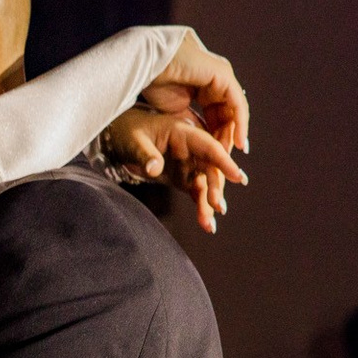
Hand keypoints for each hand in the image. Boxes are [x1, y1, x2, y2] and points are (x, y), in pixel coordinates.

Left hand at [102, 105, 248, 233]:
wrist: (119, 138)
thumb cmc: (127, 132)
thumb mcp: (134, 141)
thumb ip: (146, 154)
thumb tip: (155, 168)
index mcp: (184, 133)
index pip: (209, 147)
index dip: (224, 161)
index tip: (238, 177)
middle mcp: (192, 149)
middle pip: (210, 169)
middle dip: (215, 188)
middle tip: (218, 206)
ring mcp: (189, 164)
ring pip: (206, 184)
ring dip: (209, 203)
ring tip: (209, 224)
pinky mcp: (184, 177)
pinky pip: (196, 193)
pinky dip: (201, 207)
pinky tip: (206, 224)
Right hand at [141, 29, 250, 152]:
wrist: (148, 63)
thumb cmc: (155, 83)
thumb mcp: (175, 109)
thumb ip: (189, 121)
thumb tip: (195, 138)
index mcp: (205, 84)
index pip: (217, 113)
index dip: (216, 135)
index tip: (215, 157)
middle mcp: (218, 79)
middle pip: (228, 113)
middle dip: (226, 137)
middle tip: (223, 160)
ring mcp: (222, 76)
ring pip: (235, 111)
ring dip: (234, 134)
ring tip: (230, 156)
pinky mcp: (224, 76)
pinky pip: (238, 106)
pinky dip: (239, 125)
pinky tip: (237, 143)